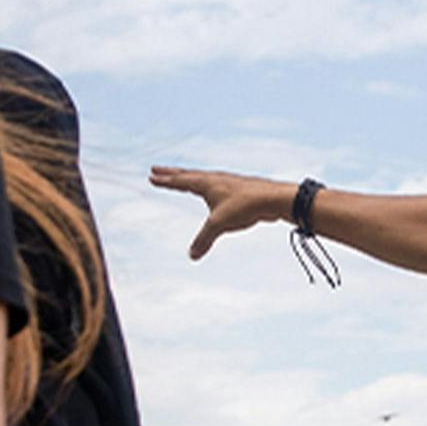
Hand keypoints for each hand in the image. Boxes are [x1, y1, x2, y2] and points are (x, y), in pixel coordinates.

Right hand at [148, 167, 293, 259]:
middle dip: (172, 173)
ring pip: (202, 178)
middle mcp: (215, 179)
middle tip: (157, 170)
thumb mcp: (220, 224)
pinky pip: (216, 186)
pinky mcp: (238, 189)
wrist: (274, 198)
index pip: (180, 181)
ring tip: (182, 178)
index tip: (152, 177)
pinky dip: (206, 185)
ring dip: (189, 177)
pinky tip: (212, 190)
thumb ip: (204, 239)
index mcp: (206, 183)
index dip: (165, 181)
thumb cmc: (246, 206)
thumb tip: (192, 256)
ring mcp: (227, 183)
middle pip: (188, 174)